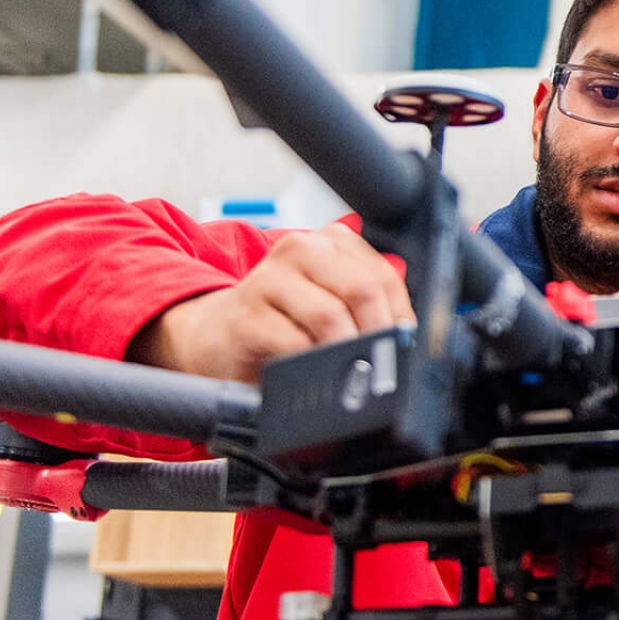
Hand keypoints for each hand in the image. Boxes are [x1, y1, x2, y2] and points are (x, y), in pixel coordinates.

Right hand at [129, 225, 412, 383]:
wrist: (211, 335)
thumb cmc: (280, 322)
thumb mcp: (326, 304)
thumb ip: (364, 310)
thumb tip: (407, 340)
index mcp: (330, 243)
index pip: (384, 275)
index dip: (401, 316)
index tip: (404, 347)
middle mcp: (301, 250)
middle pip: (362, 289)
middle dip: (378, 334)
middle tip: (381, 365)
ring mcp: (269, 279)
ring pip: (330, 315)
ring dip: (347, 352)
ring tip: (351, 373)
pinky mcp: (246, 314)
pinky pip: (293, 342)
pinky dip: (311, 365)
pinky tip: (313, 376)